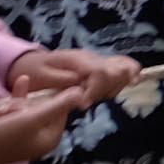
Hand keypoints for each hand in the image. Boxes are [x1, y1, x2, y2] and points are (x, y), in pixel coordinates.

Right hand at [0, 78, 94, 163]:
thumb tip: (81, 93)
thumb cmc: (2, 135)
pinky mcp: (6, 134)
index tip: (36, 94)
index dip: (51, 99)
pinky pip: (12, 115)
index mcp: (50, 139)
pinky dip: (7, 107)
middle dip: (25, 104)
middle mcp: (39, 140)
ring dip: (13, 106)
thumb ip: (58, 105)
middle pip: (42, 110)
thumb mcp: (32, 118)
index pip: (61, 111)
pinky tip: (6, 97)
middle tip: (8, 111)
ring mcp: (22, 137)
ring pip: (25, 110)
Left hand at [3, 47, 140, 103]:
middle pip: (116, 72)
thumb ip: (63, 81)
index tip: (82, 105)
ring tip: (92, 97)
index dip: (96, 90)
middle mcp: (92, 58)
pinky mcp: (101, 66)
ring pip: (123, 72)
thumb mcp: (41, 76)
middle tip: (86, 101)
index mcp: (78, 60)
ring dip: (113, 88)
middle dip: (106, 90)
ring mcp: (99, 61)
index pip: (100, 72)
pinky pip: (124, 66)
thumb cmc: (33, 70)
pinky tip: (132, 82)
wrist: (31, 62)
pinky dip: (129, 74)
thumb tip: (82, 88)